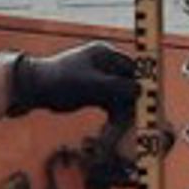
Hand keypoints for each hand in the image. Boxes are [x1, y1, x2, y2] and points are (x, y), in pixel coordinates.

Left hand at [7, 42, 139, 118]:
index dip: (144, 84)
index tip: (152, 101)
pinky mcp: (96, 95)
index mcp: (106, 55)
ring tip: (122, 131)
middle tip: (142, 122)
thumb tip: (139, 89)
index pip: (133, 68)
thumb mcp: (90, 83)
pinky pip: (111, 108)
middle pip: (129, 86)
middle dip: (133, 105)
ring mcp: (102, 81)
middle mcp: (107, 66)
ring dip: (123, 116)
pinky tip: (113, 133)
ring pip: (121, 99)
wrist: (35, 88)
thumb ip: (116, 85)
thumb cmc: (60, 80)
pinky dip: (114, 120)